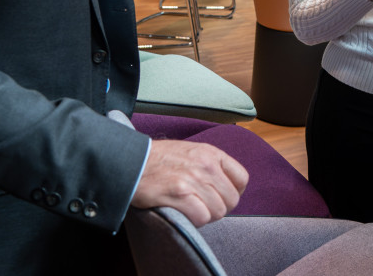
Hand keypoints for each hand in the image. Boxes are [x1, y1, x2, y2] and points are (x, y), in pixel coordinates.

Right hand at [132, 140, 248, 225]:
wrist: (130, 161)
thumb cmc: (159, 159)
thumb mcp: (192, 151)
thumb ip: (211, 165)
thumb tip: (226, 186)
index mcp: (212, 153)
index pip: (242, 179)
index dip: (233, 192)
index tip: (220, 197)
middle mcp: (206, 165)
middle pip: (231, 200)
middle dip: (218, 208)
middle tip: (201, 206)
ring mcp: (193, 179)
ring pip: (218, 211)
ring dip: (205, 215)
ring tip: (189, 209)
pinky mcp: (179, 193)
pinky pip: (201, 217)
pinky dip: (194, 220)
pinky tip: (182, 212)